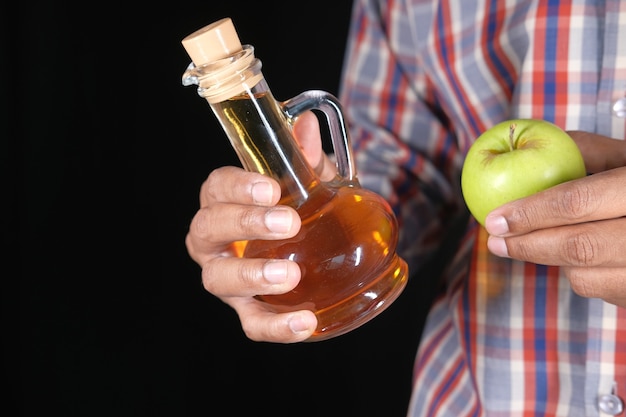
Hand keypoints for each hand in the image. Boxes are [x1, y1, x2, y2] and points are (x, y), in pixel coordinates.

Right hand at [185, 111, 335, 342]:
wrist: (316, 247)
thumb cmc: (301, 207)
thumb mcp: (310, 181)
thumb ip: (306, 160)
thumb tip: (305, 128)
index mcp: (225, 201)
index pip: (216, 188)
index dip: (238, 187)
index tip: (271, 188)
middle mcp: (215, 240)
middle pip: (208, 229)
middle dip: (245, 223)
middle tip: (288, 223)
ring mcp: (227, 277)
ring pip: (218, 279)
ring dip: (251, 275)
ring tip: (290, 275)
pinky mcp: (248, 310)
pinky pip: (252, 323)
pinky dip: (275, 326)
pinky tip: (306, 322)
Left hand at [484, 131, 625, 306]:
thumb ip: (586, 151)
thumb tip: (523, 153)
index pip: (578, 203)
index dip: (531, 213)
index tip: (494, 219)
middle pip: (580, 249)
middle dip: (528, 246)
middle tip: (496, 241)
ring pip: (588, 278)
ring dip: (557, 261)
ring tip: (546, 241)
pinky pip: (606, 293)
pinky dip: (586, 276)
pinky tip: (589, 255)